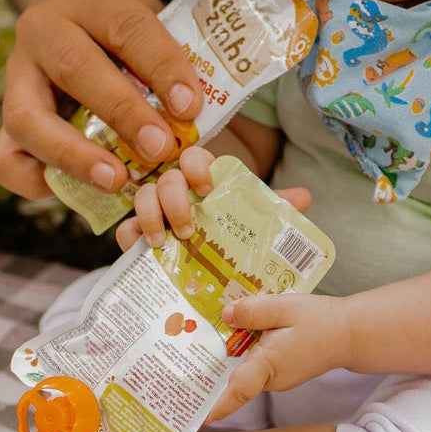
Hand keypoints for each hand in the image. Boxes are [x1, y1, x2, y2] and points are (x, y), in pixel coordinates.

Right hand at [0, 0, 202, 198]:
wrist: (73, 20)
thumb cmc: (125, 32)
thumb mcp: (152, 22)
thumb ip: (171, 60)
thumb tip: (198, 116)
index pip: (127, 26)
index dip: (160, 65)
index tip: (189, 105)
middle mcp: (42, 30)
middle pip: (75, 68)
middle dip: (121, 112)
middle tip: (160, 147)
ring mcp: (14, 76)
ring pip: (27, 118)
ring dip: (73, 155)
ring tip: (115, 180)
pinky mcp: (2, 120)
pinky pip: (4, 159)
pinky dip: (35, 181)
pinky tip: (79, 189)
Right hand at [114, 148, 311, 248]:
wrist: (205, 274)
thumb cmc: (229, 237)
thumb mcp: (252, 223)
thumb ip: (275, 209)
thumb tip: (305, 196)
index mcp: (202, 179)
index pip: (194, 157)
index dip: (197, 166)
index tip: (207, 186)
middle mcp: (175, 189)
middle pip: (167, 177)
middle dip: (175, 198)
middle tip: (190, 226)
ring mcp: (152, 210)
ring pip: (142, 196)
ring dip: (151, 214)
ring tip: (166, 240)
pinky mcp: (135, 236)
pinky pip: (125, 228)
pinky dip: (132, 235)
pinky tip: (145, 247)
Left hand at [207, 293, 352, 420]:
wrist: (350, 333)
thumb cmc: (319, 321)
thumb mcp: (285, 308)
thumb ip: (254, 311)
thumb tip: (225, 315)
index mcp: (269, 365)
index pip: (238, 390)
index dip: (216, 405)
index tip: (197, 417)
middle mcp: (271, 379)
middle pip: (234, 379)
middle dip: (211, 370)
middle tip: (184, 356)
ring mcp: (277, 379)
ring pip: (245, 370)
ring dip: (229, 356)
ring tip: (204, 336)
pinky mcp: (282, 372)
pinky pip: (257, 365)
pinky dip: (246, 353)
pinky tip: (239, 332)